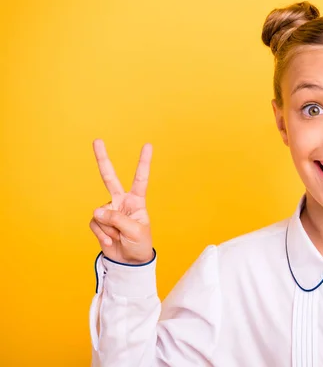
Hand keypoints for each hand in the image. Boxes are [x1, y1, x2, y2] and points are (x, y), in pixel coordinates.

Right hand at [89, 139, 154, 264]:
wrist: (129, 261)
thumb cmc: (139, 244)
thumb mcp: (135, 231)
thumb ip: (117, 219)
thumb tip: (97, 210)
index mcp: (137, 201)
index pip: (140, 178)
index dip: (143, 162)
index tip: (148, 145)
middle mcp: (121, 201)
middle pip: (109, 177)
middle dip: (102, 159)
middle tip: (97, 140)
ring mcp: (109, 210)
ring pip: (101, 213)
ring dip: (110, 228)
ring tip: (119, 236)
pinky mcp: (99, 221)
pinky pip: (95, 224)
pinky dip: (102, 234)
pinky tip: (110, 240)